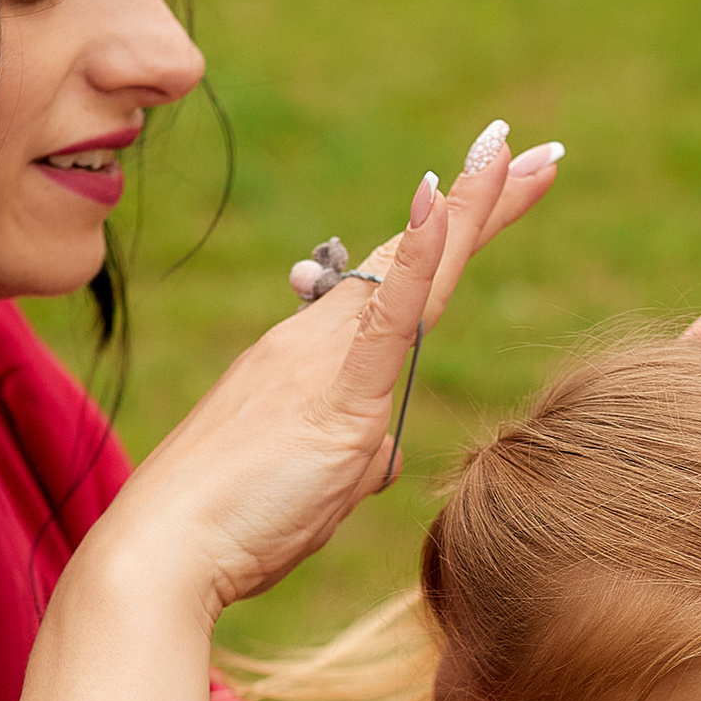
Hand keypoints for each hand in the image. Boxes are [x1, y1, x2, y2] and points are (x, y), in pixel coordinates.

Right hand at [93, 122, 559, 625]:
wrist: (164, 552)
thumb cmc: (230, 529)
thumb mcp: (314, 489)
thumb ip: (355, 458)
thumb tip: (383, 453)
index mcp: (312, 360)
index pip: (393, 284)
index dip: (443, 234)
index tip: (491, 183)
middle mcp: (316, 342)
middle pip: (412, 259)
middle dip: (479, 199)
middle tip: (536, 148)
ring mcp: (322, 362)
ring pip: (413, 273)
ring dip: (474, 209)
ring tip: (527, 156)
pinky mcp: (333, 398)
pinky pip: (386, 319)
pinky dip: (417, 258)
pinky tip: (442, 203)